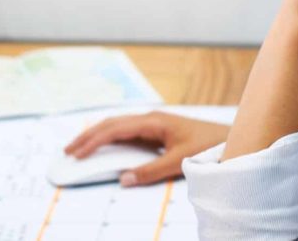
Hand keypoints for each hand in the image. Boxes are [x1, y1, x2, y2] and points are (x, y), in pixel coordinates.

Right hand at [63, 111, 230, 186]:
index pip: (115, 129)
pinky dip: (111, 139)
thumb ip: (150, 171)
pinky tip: (103, 147)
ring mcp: (153, 124)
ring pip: (118, 126)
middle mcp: (150, 119)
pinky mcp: (157, 131)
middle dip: (88, 136)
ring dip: (97, 136)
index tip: (76, 153)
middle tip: (68, 150)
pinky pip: (128, 133)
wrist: (230, 137)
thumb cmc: (208, 145)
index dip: (93, 141)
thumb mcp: (179, 161)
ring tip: (79, 148)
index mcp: (153, 121)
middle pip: (111, 124)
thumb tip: (123, 179)